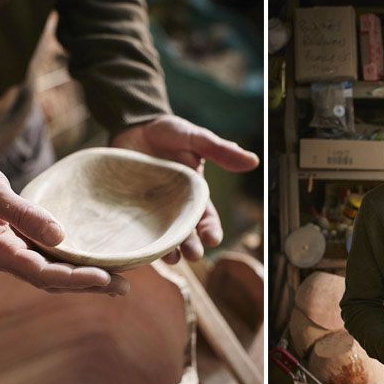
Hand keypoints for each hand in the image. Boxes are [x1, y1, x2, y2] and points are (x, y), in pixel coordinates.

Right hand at [0, 158, 128, 294]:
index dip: (73, 278)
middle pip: (53, 282)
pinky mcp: (23, 248)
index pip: (41, 272)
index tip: (104, 277)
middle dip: (88, 286)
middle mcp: (9, 259)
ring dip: (85, 283)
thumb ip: (24, 213)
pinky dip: (75, 270)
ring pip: (54, 277)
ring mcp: (16, 256)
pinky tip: (97, 269)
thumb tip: (59, 235)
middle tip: (124, 287)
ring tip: (120, 285)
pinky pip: (52, 264)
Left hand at [111, 115, 259, 262]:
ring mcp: (151, 210)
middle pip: (186, 234)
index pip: (206, 219)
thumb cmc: (168, 131)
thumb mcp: (196, 138)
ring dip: (168, 251)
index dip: (211, 230)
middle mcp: (174, 207)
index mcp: (195, 194)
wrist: (132, 125)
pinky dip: (139, 242)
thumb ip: (221, 151)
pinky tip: (139, 250)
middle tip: (194, 254)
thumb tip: (254, 161)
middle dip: (192, 246)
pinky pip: (135, 230)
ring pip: (161, 237)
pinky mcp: (128, 209)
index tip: (213, 239)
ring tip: (171, 259)